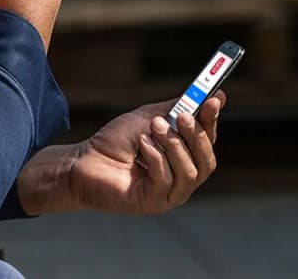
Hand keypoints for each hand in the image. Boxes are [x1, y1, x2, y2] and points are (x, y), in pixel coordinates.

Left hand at [69, 92, 224, 213]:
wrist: (83, 161)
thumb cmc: (115, 141)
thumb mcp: (149, 117)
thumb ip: (178, 108)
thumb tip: (212, 94)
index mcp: (183, 159)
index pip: (207, 143)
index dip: (212, 122)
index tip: (213, 100)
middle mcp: (181, 179)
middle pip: (207, 162)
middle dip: (197, 136)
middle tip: (182, 116)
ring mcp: (168, 194)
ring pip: (189, 172)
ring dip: (173, 145)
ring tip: (152, 128)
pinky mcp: (153, 202)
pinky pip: (166, 180)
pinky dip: (156, 157)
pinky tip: (141, 145)